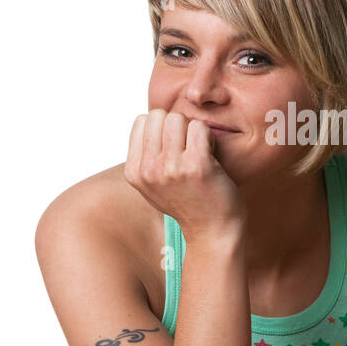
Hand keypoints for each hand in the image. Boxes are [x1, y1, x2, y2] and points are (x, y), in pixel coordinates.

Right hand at [124, 109, 245, 240]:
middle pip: (160, 115)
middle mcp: (149, 170)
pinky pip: (199, 128)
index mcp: (134, 172)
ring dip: (193, 130)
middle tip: (188, 148)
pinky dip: (208, 136)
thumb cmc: (187, 201)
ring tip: (199, 151)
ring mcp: (171, 168)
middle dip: (177, 125)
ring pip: (179, 118)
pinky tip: (210, 155)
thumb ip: (145, 155)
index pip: (142, 120)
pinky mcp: (196, 166)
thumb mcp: (153, 183)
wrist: (212, 230)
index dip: (161, 128)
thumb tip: (148, 119)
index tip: (173, 148)